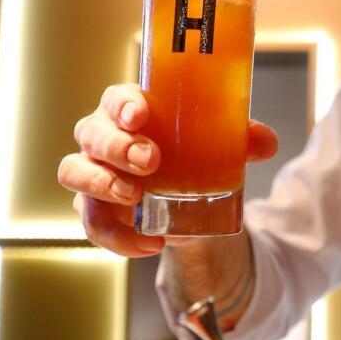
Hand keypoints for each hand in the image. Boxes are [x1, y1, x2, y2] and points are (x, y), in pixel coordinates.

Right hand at [59, 83, 278, 257]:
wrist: (189, 197)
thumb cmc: (195, 151)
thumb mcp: (222, 144)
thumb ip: (244, 139)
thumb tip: (266, 143)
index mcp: (133, 110)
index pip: (117, 98)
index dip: (123, 104)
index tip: (140, 114)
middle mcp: (103, 136)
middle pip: (91, 132)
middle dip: (117, 146)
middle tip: (150, 161)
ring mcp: (92, 171)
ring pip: (74, 172)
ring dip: (100, 183)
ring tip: (133, 196)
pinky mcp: (93, 208)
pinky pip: (92, 223)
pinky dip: (118, 236)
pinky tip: (151, 242)